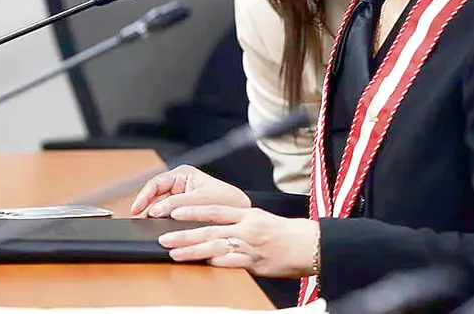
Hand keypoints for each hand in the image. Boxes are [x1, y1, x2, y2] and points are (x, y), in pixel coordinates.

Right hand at [129, 164, 250, 218]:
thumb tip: (155, 210)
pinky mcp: (181, 214)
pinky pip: (166, 219)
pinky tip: (158, 230)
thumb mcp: (202, 199)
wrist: (241, 217)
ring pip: (158, 209)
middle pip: (154, 197)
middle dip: (146, 209)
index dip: (144, 195)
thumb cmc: (228, 201)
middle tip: (138, 221)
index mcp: (183, 174)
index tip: (136, 208)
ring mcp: (179, 200)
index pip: (156, 183)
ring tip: (145, 227)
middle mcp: (179, 185)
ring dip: (152, 218)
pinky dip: (161, 224)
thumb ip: (178, 203)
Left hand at [158, 205, 318, 278]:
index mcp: (248, 214)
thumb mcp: (262, 220)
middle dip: (184, 233)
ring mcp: (250, 245)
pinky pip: (230, 262)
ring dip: (193, 250)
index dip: (194, 210)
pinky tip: (201, 263)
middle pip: (210, 229)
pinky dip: (214, 263)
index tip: (175, 211)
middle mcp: (247, 227)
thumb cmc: (286, 233)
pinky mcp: (254, 262)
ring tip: (174, 252)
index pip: (216, 210)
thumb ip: (240, 223)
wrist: (309, 244)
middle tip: (164, 237)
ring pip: (216, 246)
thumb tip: (216, 227)